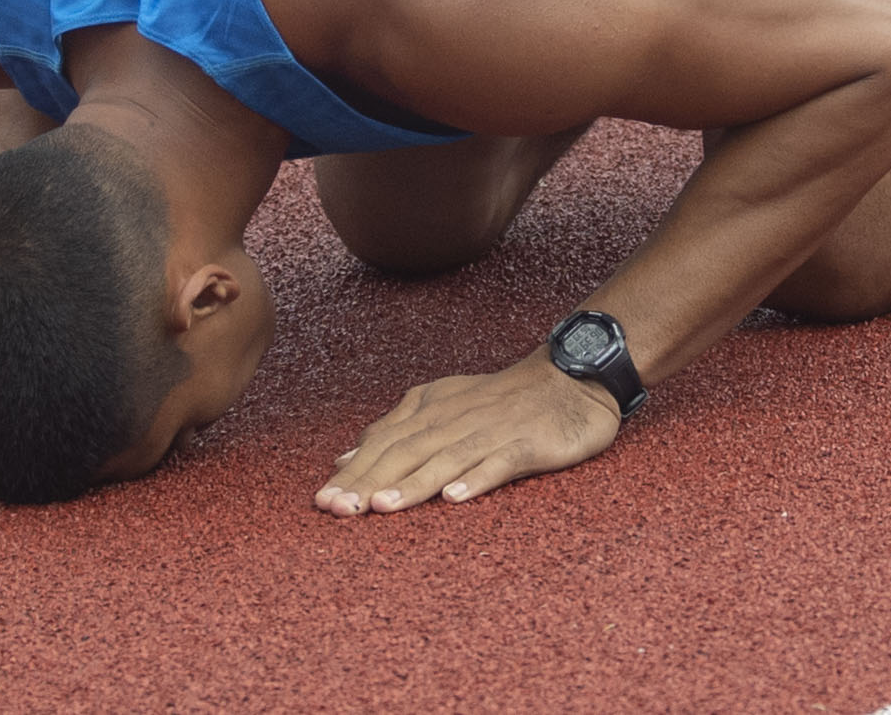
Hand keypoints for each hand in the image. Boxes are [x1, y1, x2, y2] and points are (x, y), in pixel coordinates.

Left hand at [313, 351, 620, 515]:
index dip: (352, 472)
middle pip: (405, 453)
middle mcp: (453, 419)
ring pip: (445, 459)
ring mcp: (491, 431)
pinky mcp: (526, 443)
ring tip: (383, 506)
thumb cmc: (500, 400)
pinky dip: (476, 478)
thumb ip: (395, 431)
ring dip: (412, 483)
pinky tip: (456, 497)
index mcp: (429, 410)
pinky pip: (499, 463)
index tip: (321, 501)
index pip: (382, 443)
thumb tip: (345, 457)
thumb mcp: (441, 407)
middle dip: (368, 482)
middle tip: (337, 511)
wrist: (569, 378)